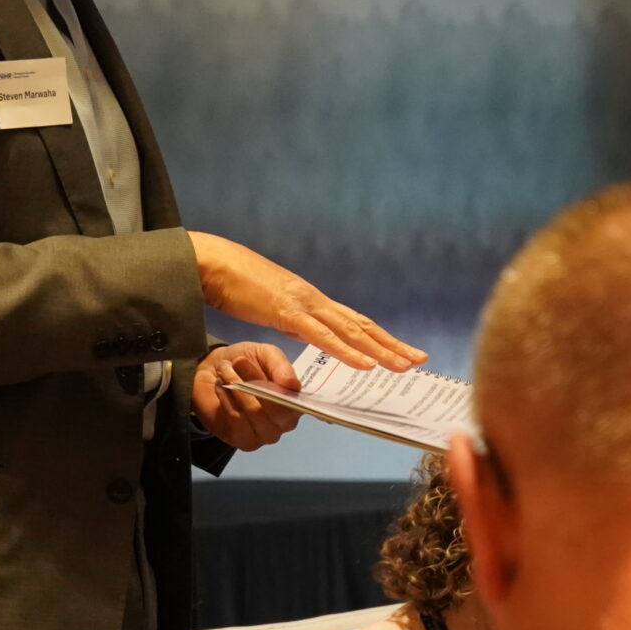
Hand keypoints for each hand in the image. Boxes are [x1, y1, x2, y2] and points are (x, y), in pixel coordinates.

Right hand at [188, 233, 424, 370]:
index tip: (402, 351)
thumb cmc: (234, 284)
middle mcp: (313, 300)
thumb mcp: (269, 306)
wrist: (211, 263)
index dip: (379, 337)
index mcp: (310, 300)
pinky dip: (346, 351)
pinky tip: (365, 364)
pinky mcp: (286, 311)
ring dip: (379, 350)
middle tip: (419, 360)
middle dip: (391, 345)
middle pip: (361, 325)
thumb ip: (289, 320)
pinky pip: (322, 336)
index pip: (353, 321)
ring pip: (350, 331)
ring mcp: (302, 304)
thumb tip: (302, 332)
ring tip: (403, 366)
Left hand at [191, 343, 304, 451]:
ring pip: (254, 414)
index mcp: (296, 401)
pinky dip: (226, 400)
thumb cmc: (247, 364)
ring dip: (237, 388)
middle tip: (238, 361)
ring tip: (225, 370)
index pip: (298, 404)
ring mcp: (266, 435)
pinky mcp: (245, 442)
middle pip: (277, 411)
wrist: (213, 373)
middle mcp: (285, 423)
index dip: (287, 393)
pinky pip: (236, 421)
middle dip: (255, 381)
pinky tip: (221, 387)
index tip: (272, 375)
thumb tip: (292, 384)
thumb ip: (280, 366)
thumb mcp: (265, 354)